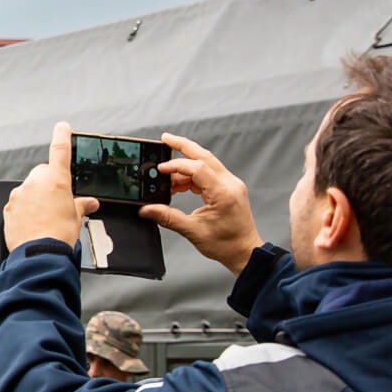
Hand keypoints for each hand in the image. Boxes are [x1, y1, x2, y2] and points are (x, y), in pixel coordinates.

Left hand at [4, 122, 99, 251]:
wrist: (39, 253)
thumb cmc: (59, 236)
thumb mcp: (76, 218)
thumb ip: (81, 205)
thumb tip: (88, 203)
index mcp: (56, 180)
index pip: (60, 150)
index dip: (62, 136)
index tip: (62, 127)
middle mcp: (36, 183)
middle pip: (42, 173)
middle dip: (49, 184)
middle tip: (57, 202)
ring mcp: (20, 194)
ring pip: (29, 189)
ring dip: (36, 198)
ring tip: (44, 217)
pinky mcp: (9, 207)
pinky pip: (18, 203)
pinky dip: (24, 210)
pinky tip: (32, 223)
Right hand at [140, 132, 262, 275]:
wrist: (244, 252)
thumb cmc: (226, 244)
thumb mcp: (193, 231)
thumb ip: (168, 217)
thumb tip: (147, 209)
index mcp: (224, 193)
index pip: (198, 168)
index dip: (177, 166)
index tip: (160, 170)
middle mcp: (230, 184)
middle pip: (204, 156)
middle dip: (183, 146)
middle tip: (165, 139)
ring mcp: (230, 184)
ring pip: (205, 164)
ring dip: (185, 167)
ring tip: (166, 177)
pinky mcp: (228, 188)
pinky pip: (207, 175)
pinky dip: (191, 177)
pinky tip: (177, 186)